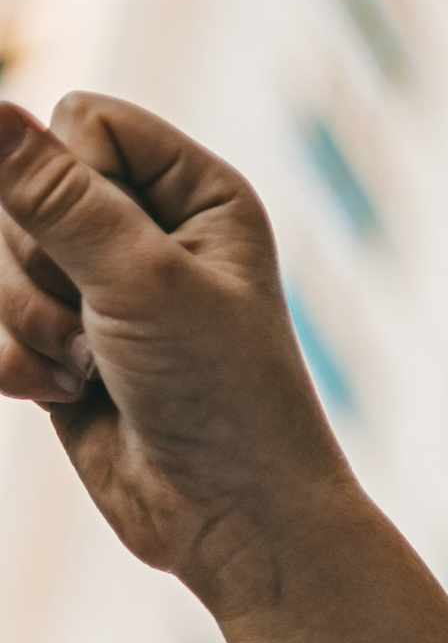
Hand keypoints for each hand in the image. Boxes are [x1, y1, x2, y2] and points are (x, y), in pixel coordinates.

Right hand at [0, 89, 360, 614]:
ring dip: (30, 319)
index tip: (120, 253)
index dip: (75, 178)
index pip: (80, 120)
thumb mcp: (139, 279)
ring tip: (91, 367)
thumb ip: (54, 193)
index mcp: (194, 193)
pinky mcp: (65, 349)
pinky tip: (67, 397)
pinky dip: (16, 361)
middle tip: (101, 325)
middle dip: (44, 263)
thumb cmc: (221, 397)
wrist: (231, 522)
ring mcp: (100, 292)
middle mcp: (148, 232)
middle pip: (25, 188)